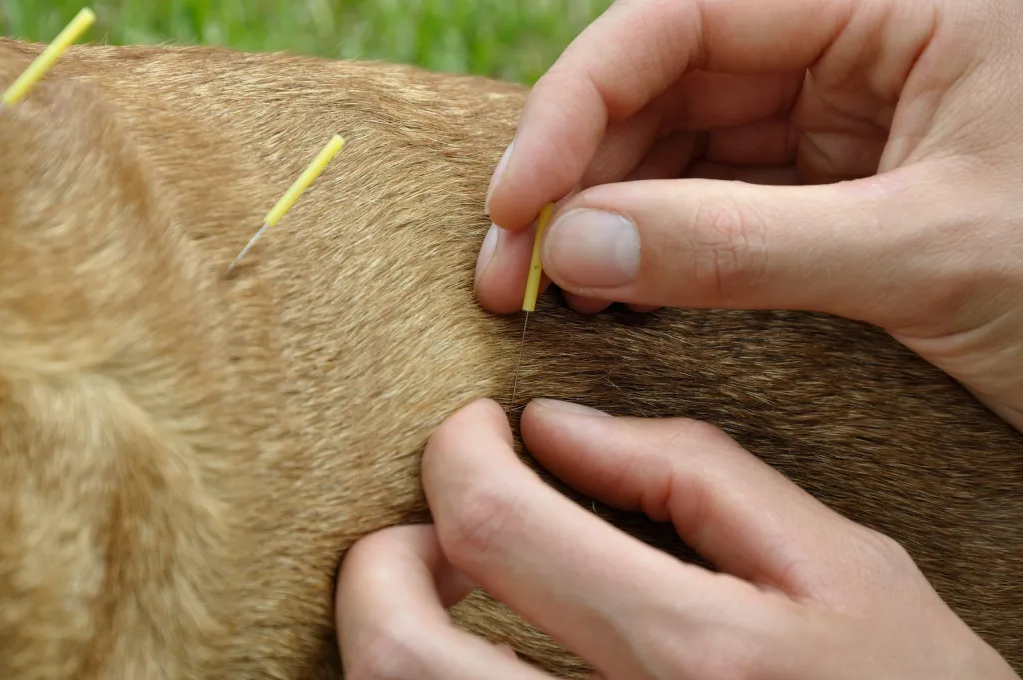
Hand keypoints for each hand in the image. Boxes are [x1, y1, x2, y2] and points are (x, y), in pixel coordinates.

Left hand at [337, 399, 1018, 678]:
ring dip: (392, 630)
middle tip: (434, 523)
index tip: (475, 427)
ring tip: (455, 587)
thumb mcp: (841, 564)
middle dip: (383, 564)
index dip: (457, 452)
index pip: (495, 527)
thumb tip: (556, 429)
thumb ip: (692, 476)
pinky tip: (479, 655)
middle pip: (402, 656)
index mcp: (696, 655)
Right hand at [474, 0, 1022, 430]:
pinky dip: (659, 247)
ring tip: (548, 298)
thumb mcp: (929, 256)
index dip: (577, 106)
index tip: (514, 203)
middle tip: (507, 275)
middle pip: (666, 83)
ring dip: (605, 217)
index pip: (684, 19)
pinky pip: (720, 197)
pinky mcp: (839, 180)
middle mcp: (859, 36)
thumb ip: (742, 246)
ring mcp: (844, 111)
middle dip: (576, 177)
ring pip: (681, 145)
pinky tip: (616, 295)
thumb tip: (576, 246)